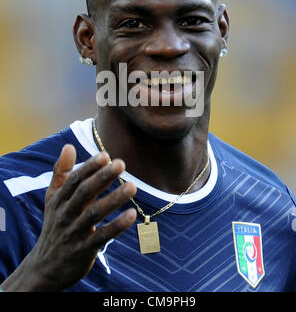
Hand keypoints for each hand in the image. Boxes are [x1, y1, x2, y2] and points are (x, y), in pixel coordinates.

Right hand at [2, 145, 136, 290]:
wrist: (44, 268)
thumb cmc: (54, 225)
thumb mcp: (52, 199)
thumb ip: (61, 173)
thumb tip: (68, 146)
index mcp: (59, 200)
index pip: (74, 180)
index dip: (89, 167)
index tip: (105, 155)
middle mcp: (65, 214)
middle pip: (84, 193)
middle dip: (102, 177)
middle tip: (121, 164)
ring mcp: (74, 232)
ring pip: (94, 213)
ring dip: (114, 199)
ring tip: (133, 187)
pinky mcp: (83, 250)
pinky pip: (102, 237)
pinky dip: (116, 226)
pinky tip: (132, 215)